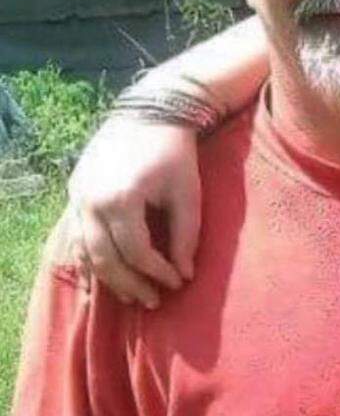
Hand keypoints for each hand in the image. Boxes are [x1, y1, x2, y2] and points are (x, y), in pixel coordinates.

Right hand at [68, 117, 201, 307]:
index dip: (158, 273)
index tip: (178, 283)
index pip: (138, 252)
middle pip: (106, 258)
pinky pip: (75, 235)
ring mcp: (78, 196)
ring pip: (85, 251)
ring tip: (130, 296)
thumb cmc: (174, 153)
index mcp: (121, 199)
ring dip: (107, 278)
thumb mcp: (188, 194)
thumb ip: (186, 236)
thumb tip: (184, 274)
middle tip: (153, 302)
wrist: (148, 113)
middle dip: (131, 285)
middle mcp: (91, 201)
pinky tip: (97, 281)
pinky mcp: (74, 191)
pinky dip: (85, 260)